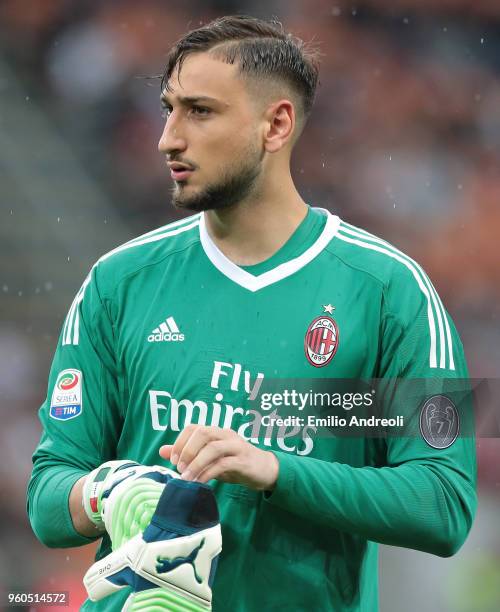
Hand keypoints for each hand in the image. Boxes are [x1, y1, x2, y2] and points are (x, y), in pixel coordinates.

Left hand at [159, 425, 278, 490]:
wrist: (265, 470)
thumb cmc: (235, 463)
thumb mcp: (209, 459)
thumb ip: (189, 454)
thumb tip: (163, 451)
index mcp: (216, 432)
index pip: (194, 427)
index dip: (180, 442)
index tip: (173, 460)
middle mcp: (226, 435)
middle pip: (203, 432)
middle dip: (187, 450)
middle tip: (179, 467)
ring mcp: (236, 446)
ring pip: (213, 447)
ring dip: (196, 462)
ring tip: (186, 477)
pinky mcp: (243, 461)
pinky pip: (224, 463)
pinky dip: (209, 472)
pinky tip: (201, 482)